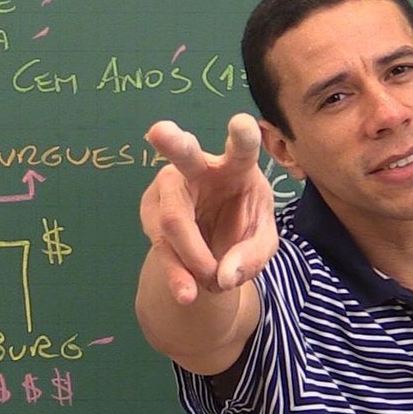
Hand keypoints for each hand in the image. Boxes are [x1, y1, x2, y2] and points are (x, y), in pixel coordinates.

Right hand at [140, 113, 277, 303]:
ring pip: (173, 218)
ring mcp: (171, 190)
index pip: (242, 148)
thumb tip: (223, 276)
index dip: (242, 136)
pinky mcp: (151, 214)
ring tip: (211, 281)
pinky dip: (177, 273)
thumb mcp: (261, 243)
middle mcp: (200, 170)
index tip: (241, 121)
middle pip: (185, 155)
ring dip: (193, 254)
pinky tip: (187, 292)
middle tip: (158, 131)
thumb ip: (252, 256)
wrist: (212, 247)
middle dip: (172, 142)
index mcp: (237, 166)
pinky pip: (162, 245)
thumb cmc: (242, 226)